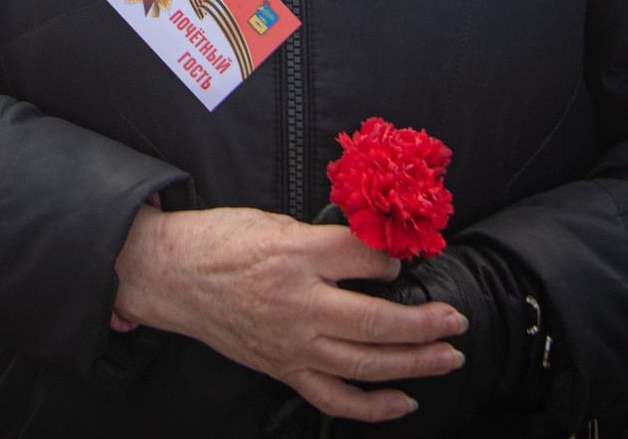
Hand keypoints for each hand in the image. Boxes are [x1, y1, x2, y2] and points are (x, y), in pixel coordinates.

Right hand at [111, 206, 464, 423]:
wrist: (172, 275)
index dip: (394, 261)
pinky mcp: (283, 369)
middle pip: (376, 320)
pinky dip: (372, 406)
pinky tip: (403, 401)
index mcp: (295, 255)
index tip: (405, 260)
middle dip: (425, 323)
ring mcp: (291, 344)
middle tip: (455, 320)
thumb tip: (374, 252)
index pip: (364, 260)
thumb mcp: (274, 221)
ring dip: (414, 363)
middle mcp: (297, 304)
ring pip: (365, 363)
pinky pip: (334, 397)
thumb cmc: (220, 241)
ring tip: (448, 356)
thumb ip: (326, 240)